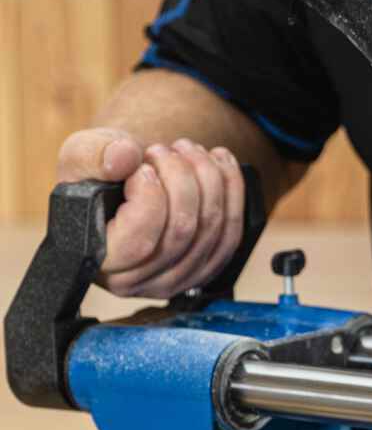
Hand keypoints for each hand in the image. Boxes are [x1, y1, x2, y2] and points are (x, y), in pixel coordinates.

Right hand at [55, 126, 246, 297]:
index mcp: (99, 261)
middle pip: (182, 231)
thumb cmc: (99, 175)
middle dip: (181, 177)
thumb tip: (124, 157)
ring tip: (188, 149)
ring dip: (209, 178)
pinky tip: (220, 162)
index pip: (139, 241)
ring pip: (212, 229)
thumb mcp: (81, 157)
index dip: (150, 197)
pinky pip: (233, 232)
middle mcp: (136, 281)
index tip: (144, 167)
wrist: (127, 182)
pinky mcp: (205, 269)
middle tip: (165, 149)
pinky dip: (232, 190)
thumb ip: (92, 154)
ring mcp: (175, 280)